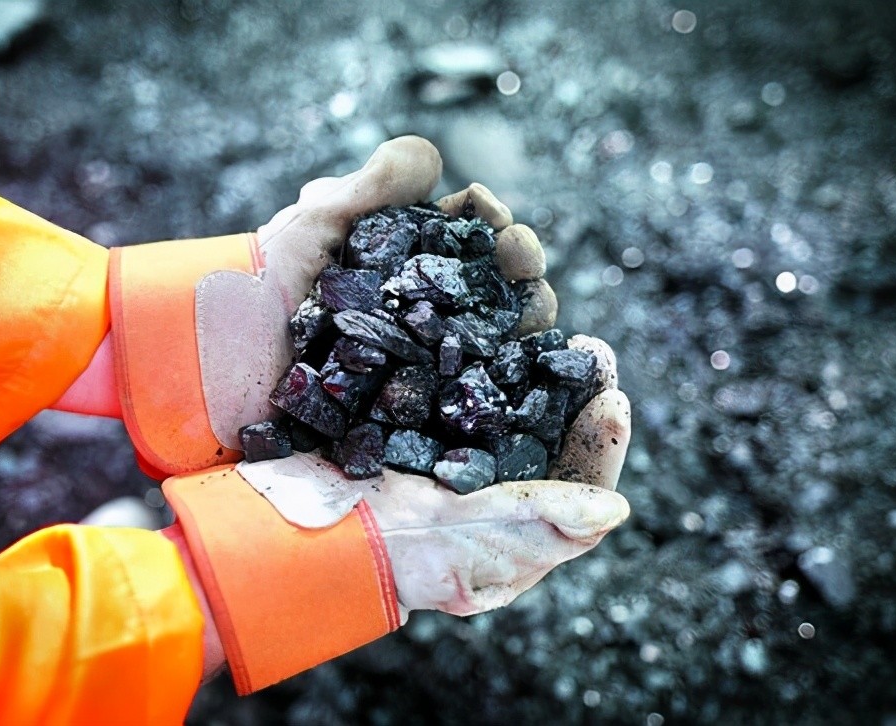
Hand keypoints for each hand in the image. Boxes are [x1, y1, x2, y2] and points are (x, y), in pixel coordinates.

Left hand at [195, 141, 559, 449]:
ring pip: (494, 338)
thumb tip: (435, 158)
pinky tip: (517, 373)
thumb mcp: (316, 222)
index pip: (466, 230)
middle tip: (520, 262)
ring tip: (529, 319)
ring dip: (525, 322)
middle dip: (520, 266)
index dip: (491, 220)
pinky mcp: (412, 410)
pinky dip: (505, 385)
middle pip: (492, 284)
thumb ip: (375, 186)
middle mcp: (417, 306)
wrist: (215, 363)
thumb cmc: (255, 285)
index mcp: (399, 255)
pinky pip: (469, 397)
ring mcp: (418, 360)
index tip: (492, 218)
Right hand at [238, 332, 631, 618]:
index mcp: (504, 524)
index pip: (574, 485)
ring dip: (529, 343)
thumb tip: (616, 512)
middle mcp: (481, 481)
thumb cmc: (369, 549)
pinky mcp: (407, 408)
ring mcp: (445, 442)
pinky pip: (454, 367)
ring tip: (544, 307)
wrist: (280, 524)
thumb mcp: (455, 545)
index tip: (611, 399)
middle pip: (547, 425)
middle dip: (570, 378)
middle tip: (587, 343)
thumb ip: (535, 525)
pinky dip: (472, 331)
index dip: (600, 444)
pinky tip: (480, 301)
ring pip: (507, 387)